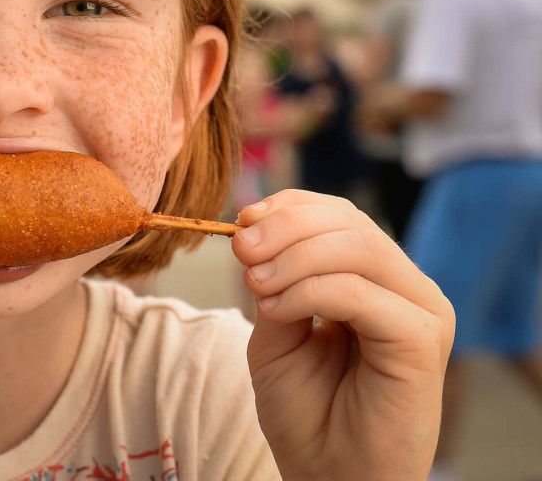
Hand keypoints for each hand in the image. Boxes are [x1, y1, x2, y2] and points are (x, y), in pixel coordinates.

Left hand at [232, 190, 454, 480]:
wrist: (328, 474)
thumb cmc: (306, 409)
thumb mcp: (275, 329)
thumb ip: (273, 279)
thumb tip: (253, 228)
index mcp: (375, 277)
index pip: (337, 215)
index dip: (287, 208)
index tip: (239, 223)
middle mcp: (405, 288)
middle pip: (349, 223)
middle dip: (285, 228)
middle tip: (241, 249)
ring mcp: (421, 312)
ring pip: (359, 249)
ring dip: (293, 258)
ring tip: (255, 285)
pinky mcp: (423, 341)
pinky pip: (362, 294)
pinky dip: (310, 292)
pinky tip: (276, 310)